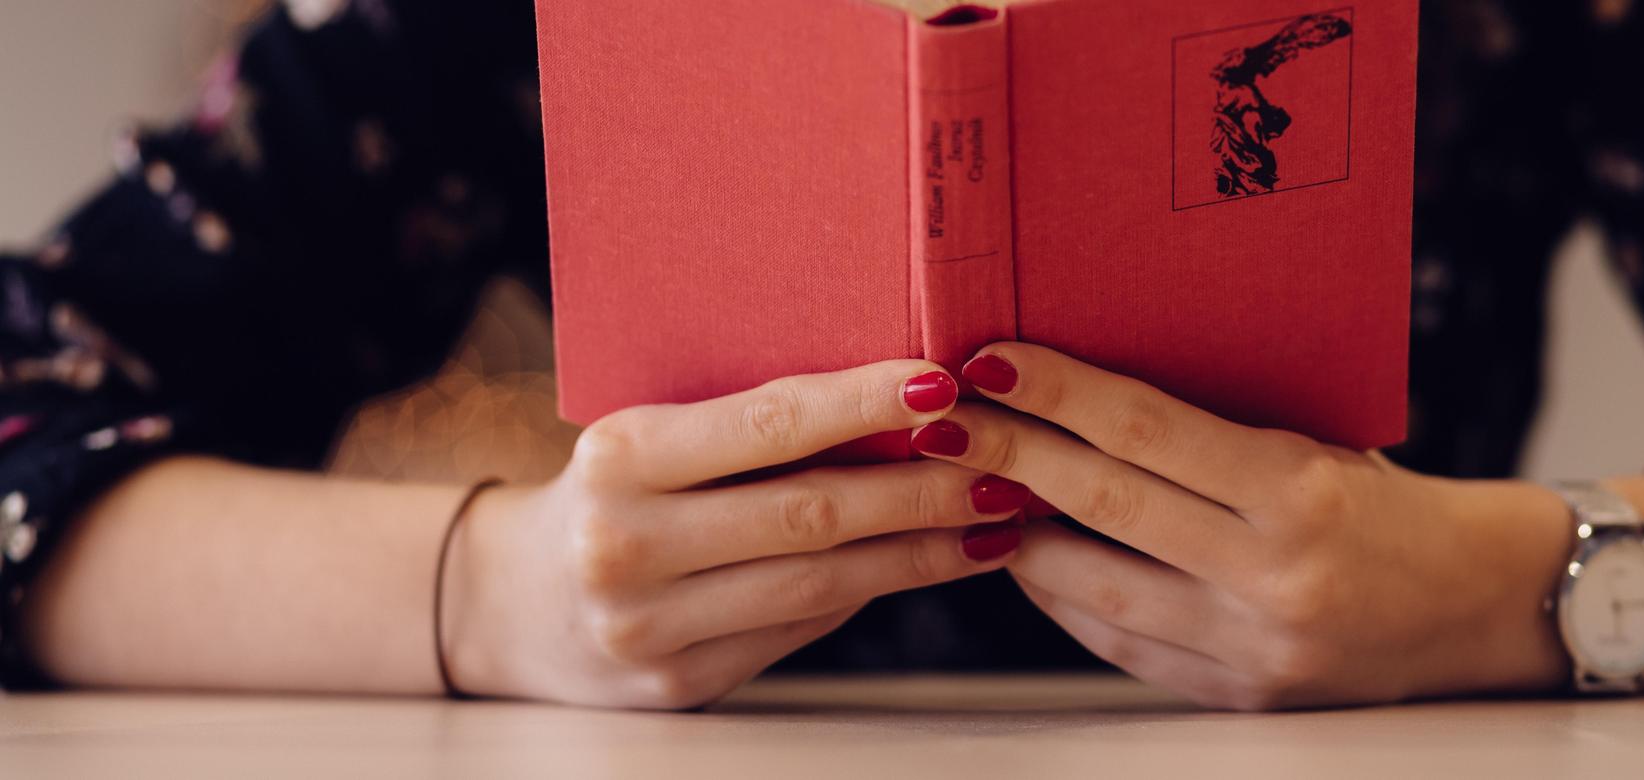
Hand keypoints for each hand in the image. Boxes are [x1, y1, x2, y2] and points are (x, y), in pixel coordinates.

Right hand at [442, 360, 1028, 708]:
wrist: (510, 602)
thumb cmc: (611, 493)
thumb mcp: (649, 440)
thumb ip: (749, 429)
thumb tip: (903, 404)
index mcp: (620, 458)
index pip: (767, 422)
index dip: (863, 402)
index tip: (944, 381)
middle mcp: (626, 545)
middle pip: (810, 513)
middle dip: (922, 489)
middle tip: (1005, 465)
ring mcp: (649, 627)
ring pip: (820, 584)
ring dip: (921, 551)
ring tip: (993, 520)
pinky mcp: (679, 685)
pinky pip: (799, 630)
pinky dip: (872, 591)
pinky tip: (929, 563)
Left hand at [911, 343, 1572, 709]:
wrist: (1478, 604)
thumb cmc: (1390, 503)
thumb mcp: (1322, 442)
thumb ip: (1217, 429)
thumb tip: (1091, 388)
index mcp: (1300, 492)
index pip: (1147, 431)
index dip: (1058, 392)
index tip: (991, 360)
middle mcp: (1272, 575)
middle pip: (1104, 505)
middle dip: (1009, 454)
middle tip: (944, 417)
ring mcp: (1252, 647)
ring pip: (1095, 588)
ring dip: (1017, 534)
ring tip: (966, 486)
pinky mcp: (1239, 694)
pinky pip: (1122, 644)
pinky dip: (1066, 599)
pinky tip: (1029, 557)